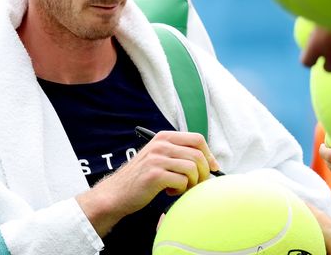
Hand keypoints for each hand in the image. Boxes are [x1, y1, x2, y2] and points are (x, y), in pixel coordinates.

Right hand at [76, 131, 216, 235]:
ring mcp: (157, 159)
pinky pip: (182, 181)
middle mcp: (160, 144)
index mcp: (163, 137)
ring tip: (179, 188)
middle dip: (204, 173)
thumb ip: (178, 153)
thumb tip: (209, 161)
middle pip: (198, 155)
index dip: (209, 155)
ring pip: (192, 168)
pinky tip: (169, 191)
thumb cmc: (142, 177)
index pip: (197, 139)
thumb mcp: (158, 157)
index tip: (213, 168)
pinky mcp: (155, 175)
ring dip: (192, 183)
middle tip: (196, 184)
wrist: (117, 192)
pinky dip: (181, 190)